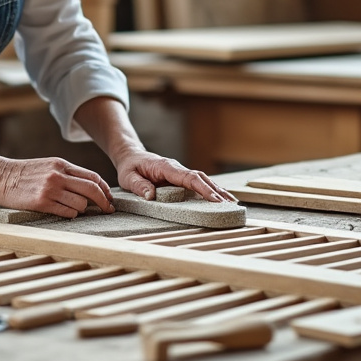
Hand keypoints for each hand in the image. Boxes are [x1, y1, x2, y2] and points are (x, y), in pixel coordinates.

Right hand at [0, 156, 114, 217]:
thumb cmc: (24, 173)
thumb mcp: (48, 165)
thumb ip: (67, 173)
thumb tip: (89, 187)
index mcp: (61, 164)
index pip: (93, 177)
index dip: (105, 189)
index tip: (109, 198)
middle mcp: (58, 175)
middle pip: (92, 190)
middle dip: (104, 202)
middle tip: (108, 210)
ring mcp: (50, 189)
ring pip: (80, 204)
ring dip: (83, 210)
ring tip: (78, 211)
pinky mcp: (41, 202)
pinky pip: (66, 212)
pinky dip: (71, 215)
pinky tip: (66, 213)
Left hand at [112, 149, 238, 203]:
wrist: (131, 156)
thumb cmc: (130, 167)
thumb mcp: (128, 177)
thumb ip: (140, 186)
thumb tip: (151, 196)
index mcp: (166, 167)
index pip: (189, 177)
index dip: (203, 188)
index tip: (215, 199)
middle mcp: (177, 168)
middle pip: (201, 178)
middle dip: (216, 191)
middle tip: (230, 204)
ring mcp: (180, 172)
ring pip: (203, 180)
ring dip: (217, 190)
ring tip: (231, 203)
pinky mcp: (180, 178)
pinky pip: (198, 183)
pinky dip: (210, 190)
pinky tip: (220, 199)